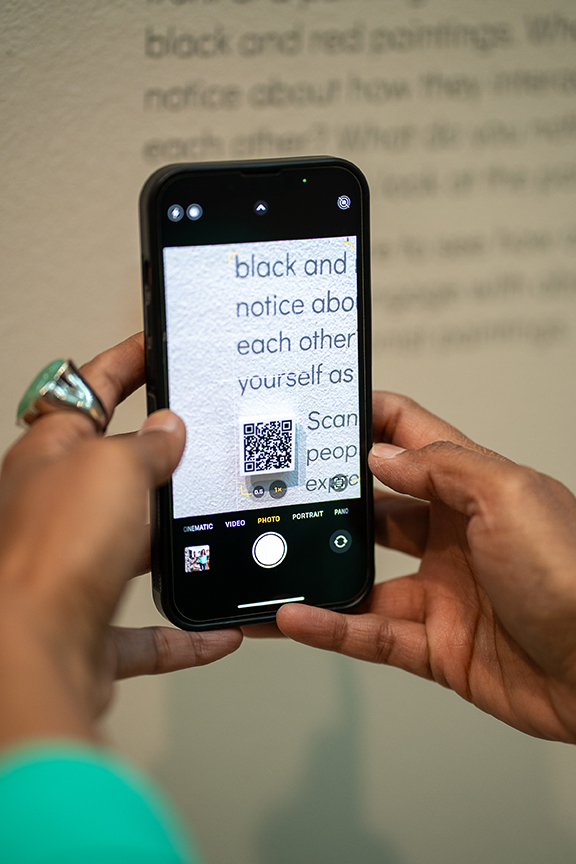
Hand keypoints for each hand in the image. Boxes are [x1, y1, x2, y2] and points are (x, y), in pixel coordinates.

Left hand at [0, 334, 241, 746]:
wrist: (33, 652)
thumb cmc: (56, 550)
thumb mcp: (115, 465)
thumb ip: (148, 443)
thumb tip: (168, 430)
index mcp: (51, 453)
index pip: (91, 389)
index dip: (127, 362)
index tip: (157, 347)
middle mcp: (55, 506)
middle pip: (114, 469)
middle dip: (160, 458)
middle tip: (204, 442)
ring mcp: (72, 564)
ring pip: (132, 547)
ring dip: (173, 544)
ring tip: (216, 526)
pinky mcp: (89, 622)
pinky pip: (144, 630)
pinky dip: (183, 632)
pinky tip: (216, 630)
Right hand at [277, 392, 575, 742]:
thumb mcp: (509, 496)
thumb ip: (441, 469)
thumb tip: (381, 454)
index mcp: (474, 488)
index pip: (411, 437)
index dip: (368, 419)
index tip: (322, 411)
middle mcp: (454, 536)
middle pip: (376, 510)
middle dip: (331, 501)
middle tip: (281, 492)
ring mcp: (443, 592)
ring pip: (362, 578)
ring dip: (318, 573)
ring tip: (271, 564)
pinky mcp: (437, 645)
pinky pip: (371, 634)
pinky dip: (331, 629)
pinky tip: (296, 619)